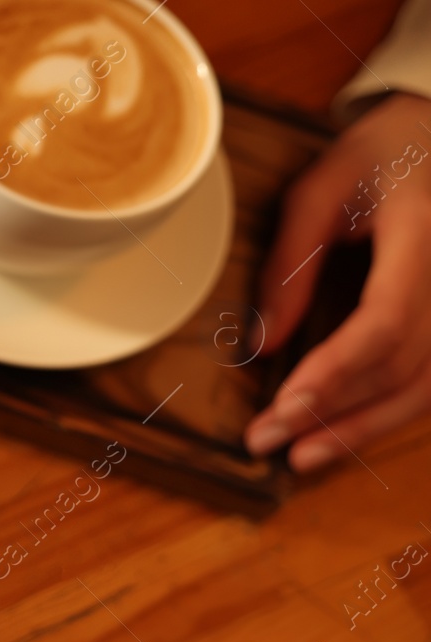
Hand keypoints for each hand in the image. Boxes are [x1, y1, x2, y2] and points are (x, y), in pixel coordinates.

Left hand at [245, 92, 430, 470]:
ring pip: (428, 385)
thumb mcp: (320, 190)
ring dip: (364, 427)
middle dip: (334, 414)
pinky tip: (345, 433)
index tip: (285, 409)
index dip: (336, 373)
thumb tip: (260, 345)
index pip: (386, 322)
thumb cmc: (381, 153)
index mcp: (425, 234)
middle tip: (268, 442)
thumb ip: (288, 267)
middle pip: (405, 366)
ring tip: (302, 456)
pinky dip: (389, 410)